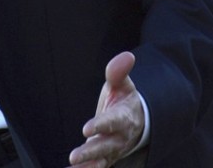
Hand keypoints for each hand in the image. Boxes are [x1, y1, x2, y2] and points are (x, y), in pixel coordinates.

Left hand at [68, 51, 145, 167]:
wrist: (139, 122)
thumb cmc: (125, 100)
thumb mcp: (123, 84)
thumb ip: (119, 72)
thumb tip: (127, 56)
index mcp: (124, 117)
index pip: (112, 122)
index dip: (100, 125)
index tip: (86, 128)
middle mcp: (119, 137)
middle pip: (105, 146)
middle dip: (90, 152)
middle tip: (74, 156)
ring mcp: (113, 150)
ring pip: (100, 160)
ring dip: (88, 165)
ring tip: (73, 167)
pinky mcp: (107, 157)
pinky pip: (97, 166)